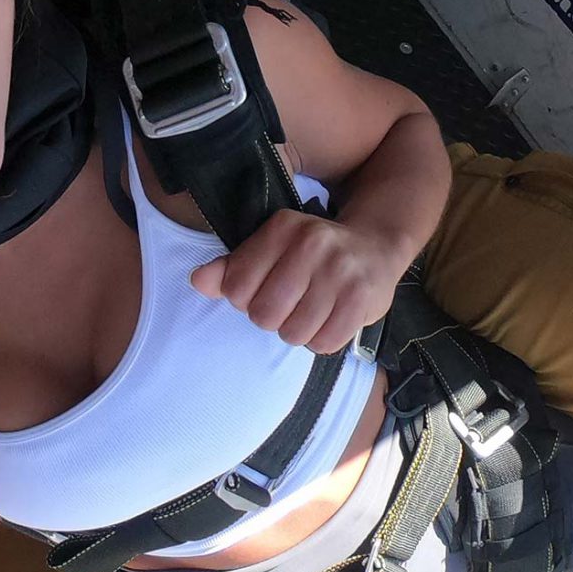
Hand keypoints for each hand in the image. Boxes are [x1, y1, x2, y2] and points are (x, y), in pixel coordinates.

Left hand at [191, 210, 404, 354]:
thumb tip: (197, 281)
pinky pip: (324, 344)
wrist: (375, 246)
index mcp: (281, 227)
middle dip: (271, 318)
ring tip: (310, 310)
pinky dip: (322, 340)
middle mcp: (311, 243)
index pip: (236, 286)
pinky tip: (329, 319)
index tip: (262, 290)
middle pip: (263, 314)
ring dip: (298, 331)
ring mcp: (339, 271)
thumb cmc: (312, 253)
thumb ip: (232, 266)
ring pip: (292, 333)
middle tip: (288, 304)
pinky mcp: (361, 298)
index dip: (243, 299)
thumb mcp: (271, 248)